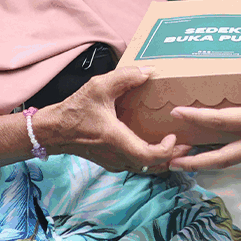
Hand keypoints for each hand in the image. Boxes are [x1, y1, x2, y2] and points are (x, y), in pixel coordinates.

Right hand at [38, 66, 191, 173]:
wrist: (53, 131)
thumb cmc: (75, 111)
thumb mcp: (99, 87)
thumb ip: (125, 77)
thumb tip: (148, 71)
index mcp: (117, 140)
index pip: (148, 157)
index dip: (166, 150)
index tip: (173, 136)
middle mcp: (117, 156)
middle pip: (152, 167)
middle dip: (172, 157)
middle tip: (187, 144)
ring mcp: (114, 162)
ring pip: (145, 169)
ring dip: (162, 160)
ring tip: (175, 146)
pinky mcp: (111, 162)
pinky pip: (136, 165)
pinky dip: (150, 160)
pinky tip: (155, 146)